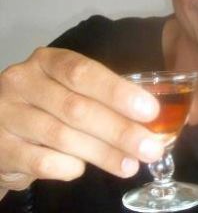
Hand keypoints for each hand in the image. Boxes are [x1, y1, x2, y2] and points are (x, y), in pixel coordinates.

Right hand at [0, 47, 162, 197]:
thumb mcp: (69, 86)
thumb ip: (102, 96)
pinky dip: (69, 167)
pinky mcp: (0, 147)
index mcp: (48, 61)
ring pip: (63, 137)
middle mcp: (23, 82)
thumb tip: (149, 118)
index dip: (118, 92)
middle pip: (77, 108)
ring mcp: (6, 114)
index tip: (150, 111)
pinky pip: (42, 162)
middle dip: (119, 130)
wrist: (0, 124)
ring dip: (103, 154)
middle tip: (150, 147)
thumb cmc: (47, 101)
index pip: (84, 73)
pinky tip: (84, 168)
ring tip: (131, 164)